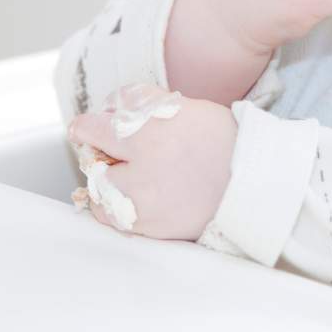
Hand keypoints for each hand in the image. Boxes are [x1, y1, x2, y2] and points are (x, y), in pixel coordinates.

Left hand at [69, 86, 237, 241]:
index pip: (97, 129)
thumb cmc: (222, 140)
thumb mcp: (184, 107)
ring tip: (123, 177)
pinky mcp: (153, 229)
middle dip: (98, 156)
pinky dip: (120, 207)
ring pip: (102, 197)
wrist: (251, 183)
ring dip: (106, 185)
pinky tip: (138, 196)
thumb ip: (143, 102)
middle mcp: (141, 173)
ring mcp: (146, 205)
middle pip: (94, 165)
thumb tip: (112, 107)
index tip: (81, 128)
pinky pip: (119, 220)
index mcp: (149, 135)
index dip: (85, 127)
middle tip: (109, 152)